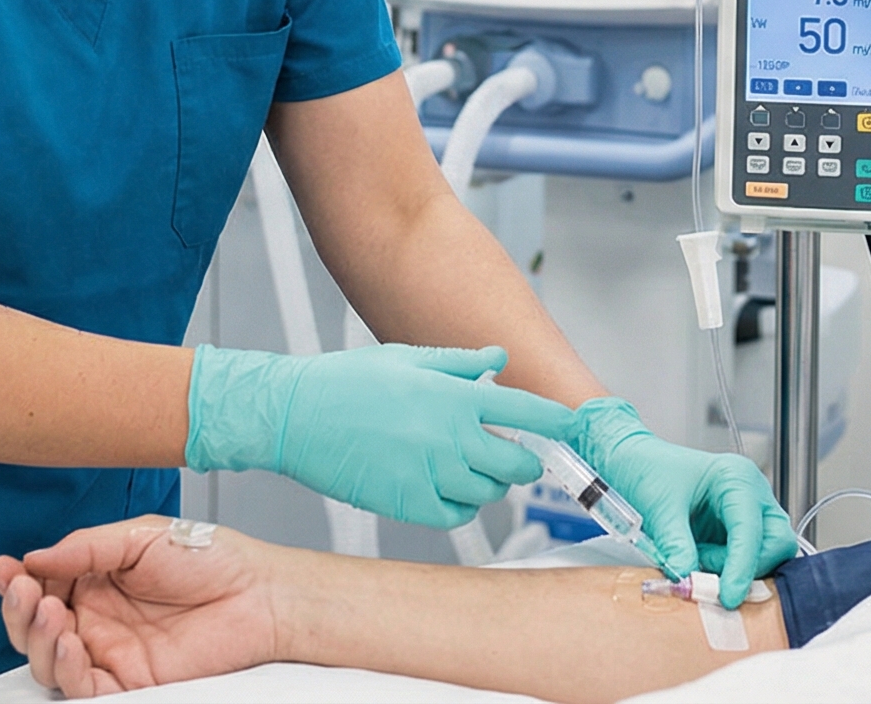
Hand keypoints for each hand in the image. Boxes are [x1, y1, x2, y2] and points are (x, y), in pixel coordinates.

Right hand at [0, 518, 269, 697]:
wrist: (257, 592)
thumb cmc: (208, 556)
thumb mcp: (141, 536)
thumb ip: (86, 547)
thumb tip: (33, 558)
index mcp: (95, 580)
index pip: (42, 587)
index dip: (19, 582)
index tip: (6, 569)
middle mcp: (96, 618)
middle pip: (36, 628)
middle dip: (19, 612)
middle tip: (23, 591)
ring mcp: (109, 652)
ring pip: (50, 661)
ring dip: (39, 640)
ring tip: (49, 612)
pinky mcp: (128, 682)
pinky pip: (82, 687)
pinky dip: (67, 671)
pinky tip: (71, 644)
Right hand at [186, 343, 578, 526]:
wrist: (297, 416)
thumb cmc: (347, 381)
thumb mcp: (408, 357)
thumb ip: (460, 362)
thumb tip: (497, 359)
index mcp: (454, 396)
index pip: (527, 413)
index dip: (558, 423)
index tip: (573, 429)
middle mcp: (450, 437)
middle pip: (517, 463)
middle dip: (522, 460)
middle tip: (513, 453)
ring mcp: (430, 474)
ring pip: (488, 491)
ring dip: (489, 481)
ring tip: (467, 465)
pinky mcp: (408, 503)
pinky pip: (456, 514)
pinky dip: (460, 504)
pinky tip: (446, 487)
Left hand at [571, 396, 796, 607]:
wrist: (632, 463)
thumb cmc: (647, 469)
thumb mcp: (659, 508)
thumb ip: (676, 545)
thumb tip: (689, 580)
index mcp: (736, 477)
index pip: (752, 528)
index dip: (743, 566)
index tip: (728, 596)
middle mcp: (751, 494)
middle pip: (777, 542)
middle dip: (748, 566)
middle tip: (708, 573)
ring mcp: (749, 513)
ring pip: (768, 555)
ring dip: (737, 570)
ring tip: (698, 560)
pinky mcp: (738, 532)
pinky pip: (749, 560)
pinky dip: (730, 571)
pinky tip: (702, 561)